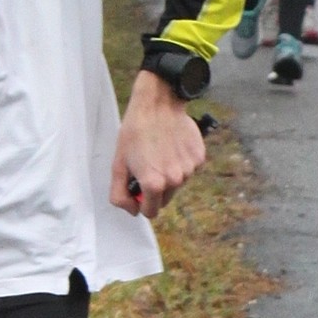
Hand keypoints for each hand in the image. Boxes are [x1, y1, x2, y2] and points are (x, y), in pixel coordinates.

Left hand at [110, 70, 205, 218]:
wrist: (158, 104)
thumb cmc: (134, 132)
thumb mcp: (118, 164)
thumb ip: (120, 195)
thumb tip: (133, 211)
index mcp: (154, 184)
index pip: (151, 212)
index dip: (142, 202)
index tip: (139, 187)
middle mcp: (175, 181)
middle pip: (164, 199)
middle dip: (156, 189)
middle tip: (148, 166)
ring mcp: (189, 170)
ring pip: (178, 184)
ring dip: (169, 175)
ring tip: (161, 152)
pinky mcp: (199, 158)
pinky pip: (189, 169)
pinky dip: (181, 162)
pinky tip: (173, 146)